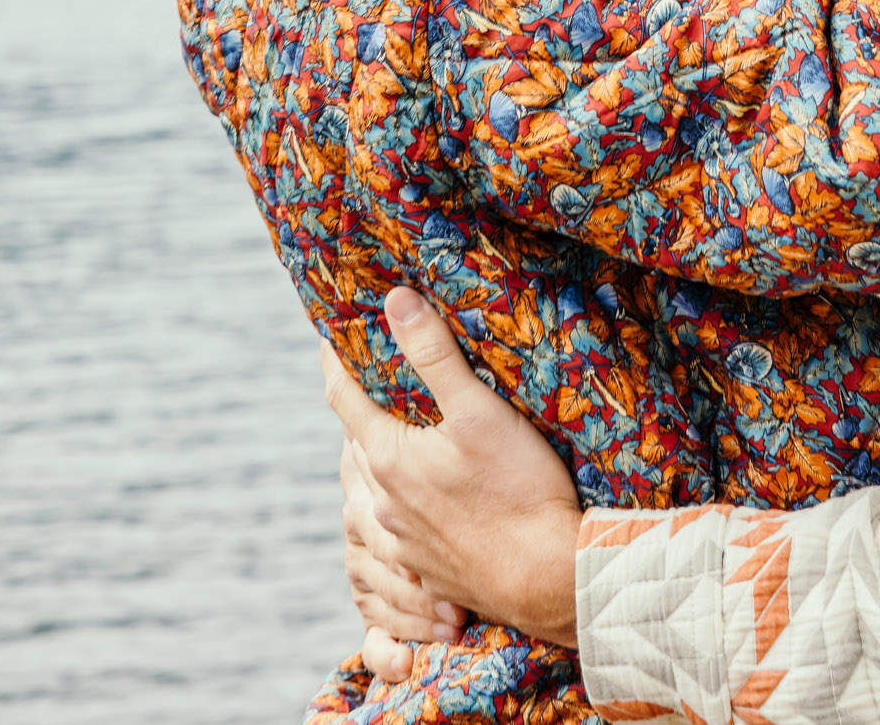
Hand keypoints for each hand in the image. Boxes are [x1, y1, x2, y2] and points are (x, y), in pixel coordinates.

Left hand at [322, 288, 583, 650]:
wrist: (548, 579)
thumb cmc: (517, 491)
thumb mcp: (479, 411)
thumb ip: (434, 355)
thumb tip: (396, 300)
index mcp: (388, 458)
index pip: (342, 396)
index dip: (334, 360)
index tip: (331, 333)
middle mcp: (385, 501)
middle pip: (361, 440)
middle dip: (365, 405)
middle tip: (377, 374)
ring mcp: (405, 539)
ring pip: (384, 485)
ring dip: (391, 454)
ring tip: (413, 430)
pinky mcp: (430, 565)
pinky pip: (408, 522)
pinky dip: (415, 496)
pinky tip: (443, 491)